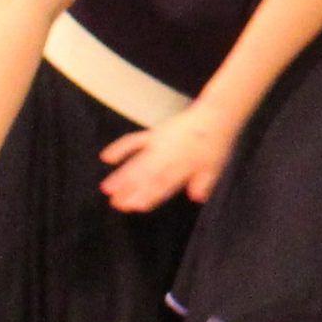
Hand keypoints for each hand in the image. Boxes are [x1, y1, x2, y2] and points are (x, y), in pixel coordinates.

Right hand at [100, 105, 236, 212]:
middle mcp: (167, 155)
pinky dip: (119, 148)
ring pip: (136, 162)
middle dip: (130, 190)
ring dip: (121, 176)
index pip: (163, 184)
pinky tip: (106, 158)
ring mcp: (158, 144)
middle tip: (116, 203)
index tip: (136, 206)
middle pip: (146, 175)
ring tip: (107, 189)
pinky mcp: (154, 133)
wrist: (214, 115)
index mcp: (182, 165)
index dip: (149, 195)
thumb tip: (196, 198)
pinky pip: (134, 140)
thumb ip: (204, 182)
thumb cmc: (215, 144)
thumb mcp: (214, 166)